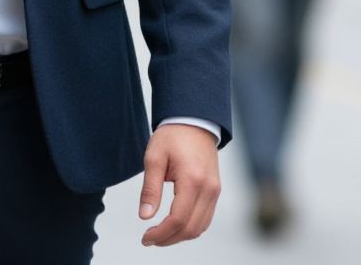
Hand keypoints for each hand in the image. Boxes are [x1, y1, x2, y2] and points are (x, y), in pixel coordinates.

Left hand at [138, 123, 220, 246]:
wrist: (194, 121)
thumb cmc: (172, 136)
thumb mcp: (154, 158)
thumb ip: (150, 188)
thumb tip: (144, 216)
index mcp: (192, 180)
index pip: (178, 219)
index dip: (161, 233)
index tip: (145, 238)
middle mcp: (209, 189)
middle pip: (191, 228)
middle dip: (169, 239)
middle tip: (149, 239)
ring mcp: (215, 191)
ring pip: (200, 227)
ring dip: (180, 236)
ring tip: (159, 235)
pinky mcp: (215, 191)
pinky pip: (205, 218)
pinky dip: (190, 227)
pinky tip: (174, 225)